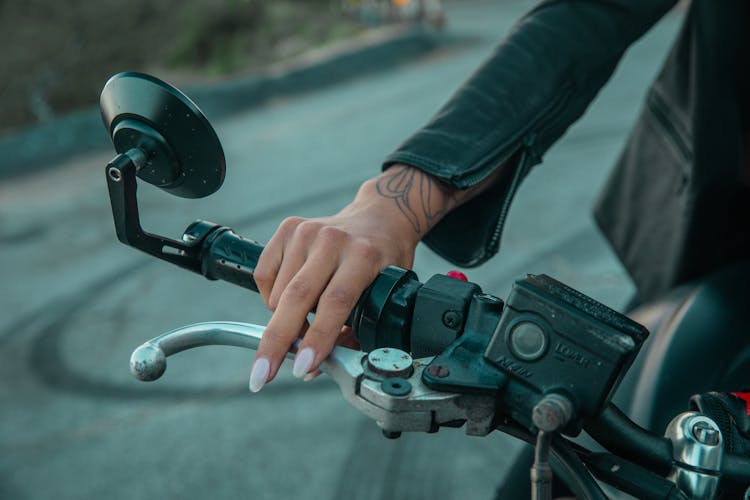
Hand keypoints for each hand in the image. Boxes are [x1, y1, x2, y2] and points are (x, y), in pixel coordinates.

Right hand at [248, 166, 456, 390]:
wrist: (379, 217)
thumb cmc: (384, 262)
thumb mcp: (386, 295)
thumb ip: (355, 334)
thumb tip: (313, 370)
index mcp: (364, 256)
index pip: (336, 302)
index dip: (318, 338)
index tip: (302, 368)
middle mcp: (333, 241)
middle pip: (298, 298)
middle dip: (277, 342)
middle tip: (262, 376)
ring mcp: (307, 231)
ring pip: (279, 294)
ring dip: (285, 321)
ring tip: (304, 323)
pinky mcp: (288, 228)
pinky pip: (264, 275)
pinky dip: (270, 298)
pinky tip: (289, 299)